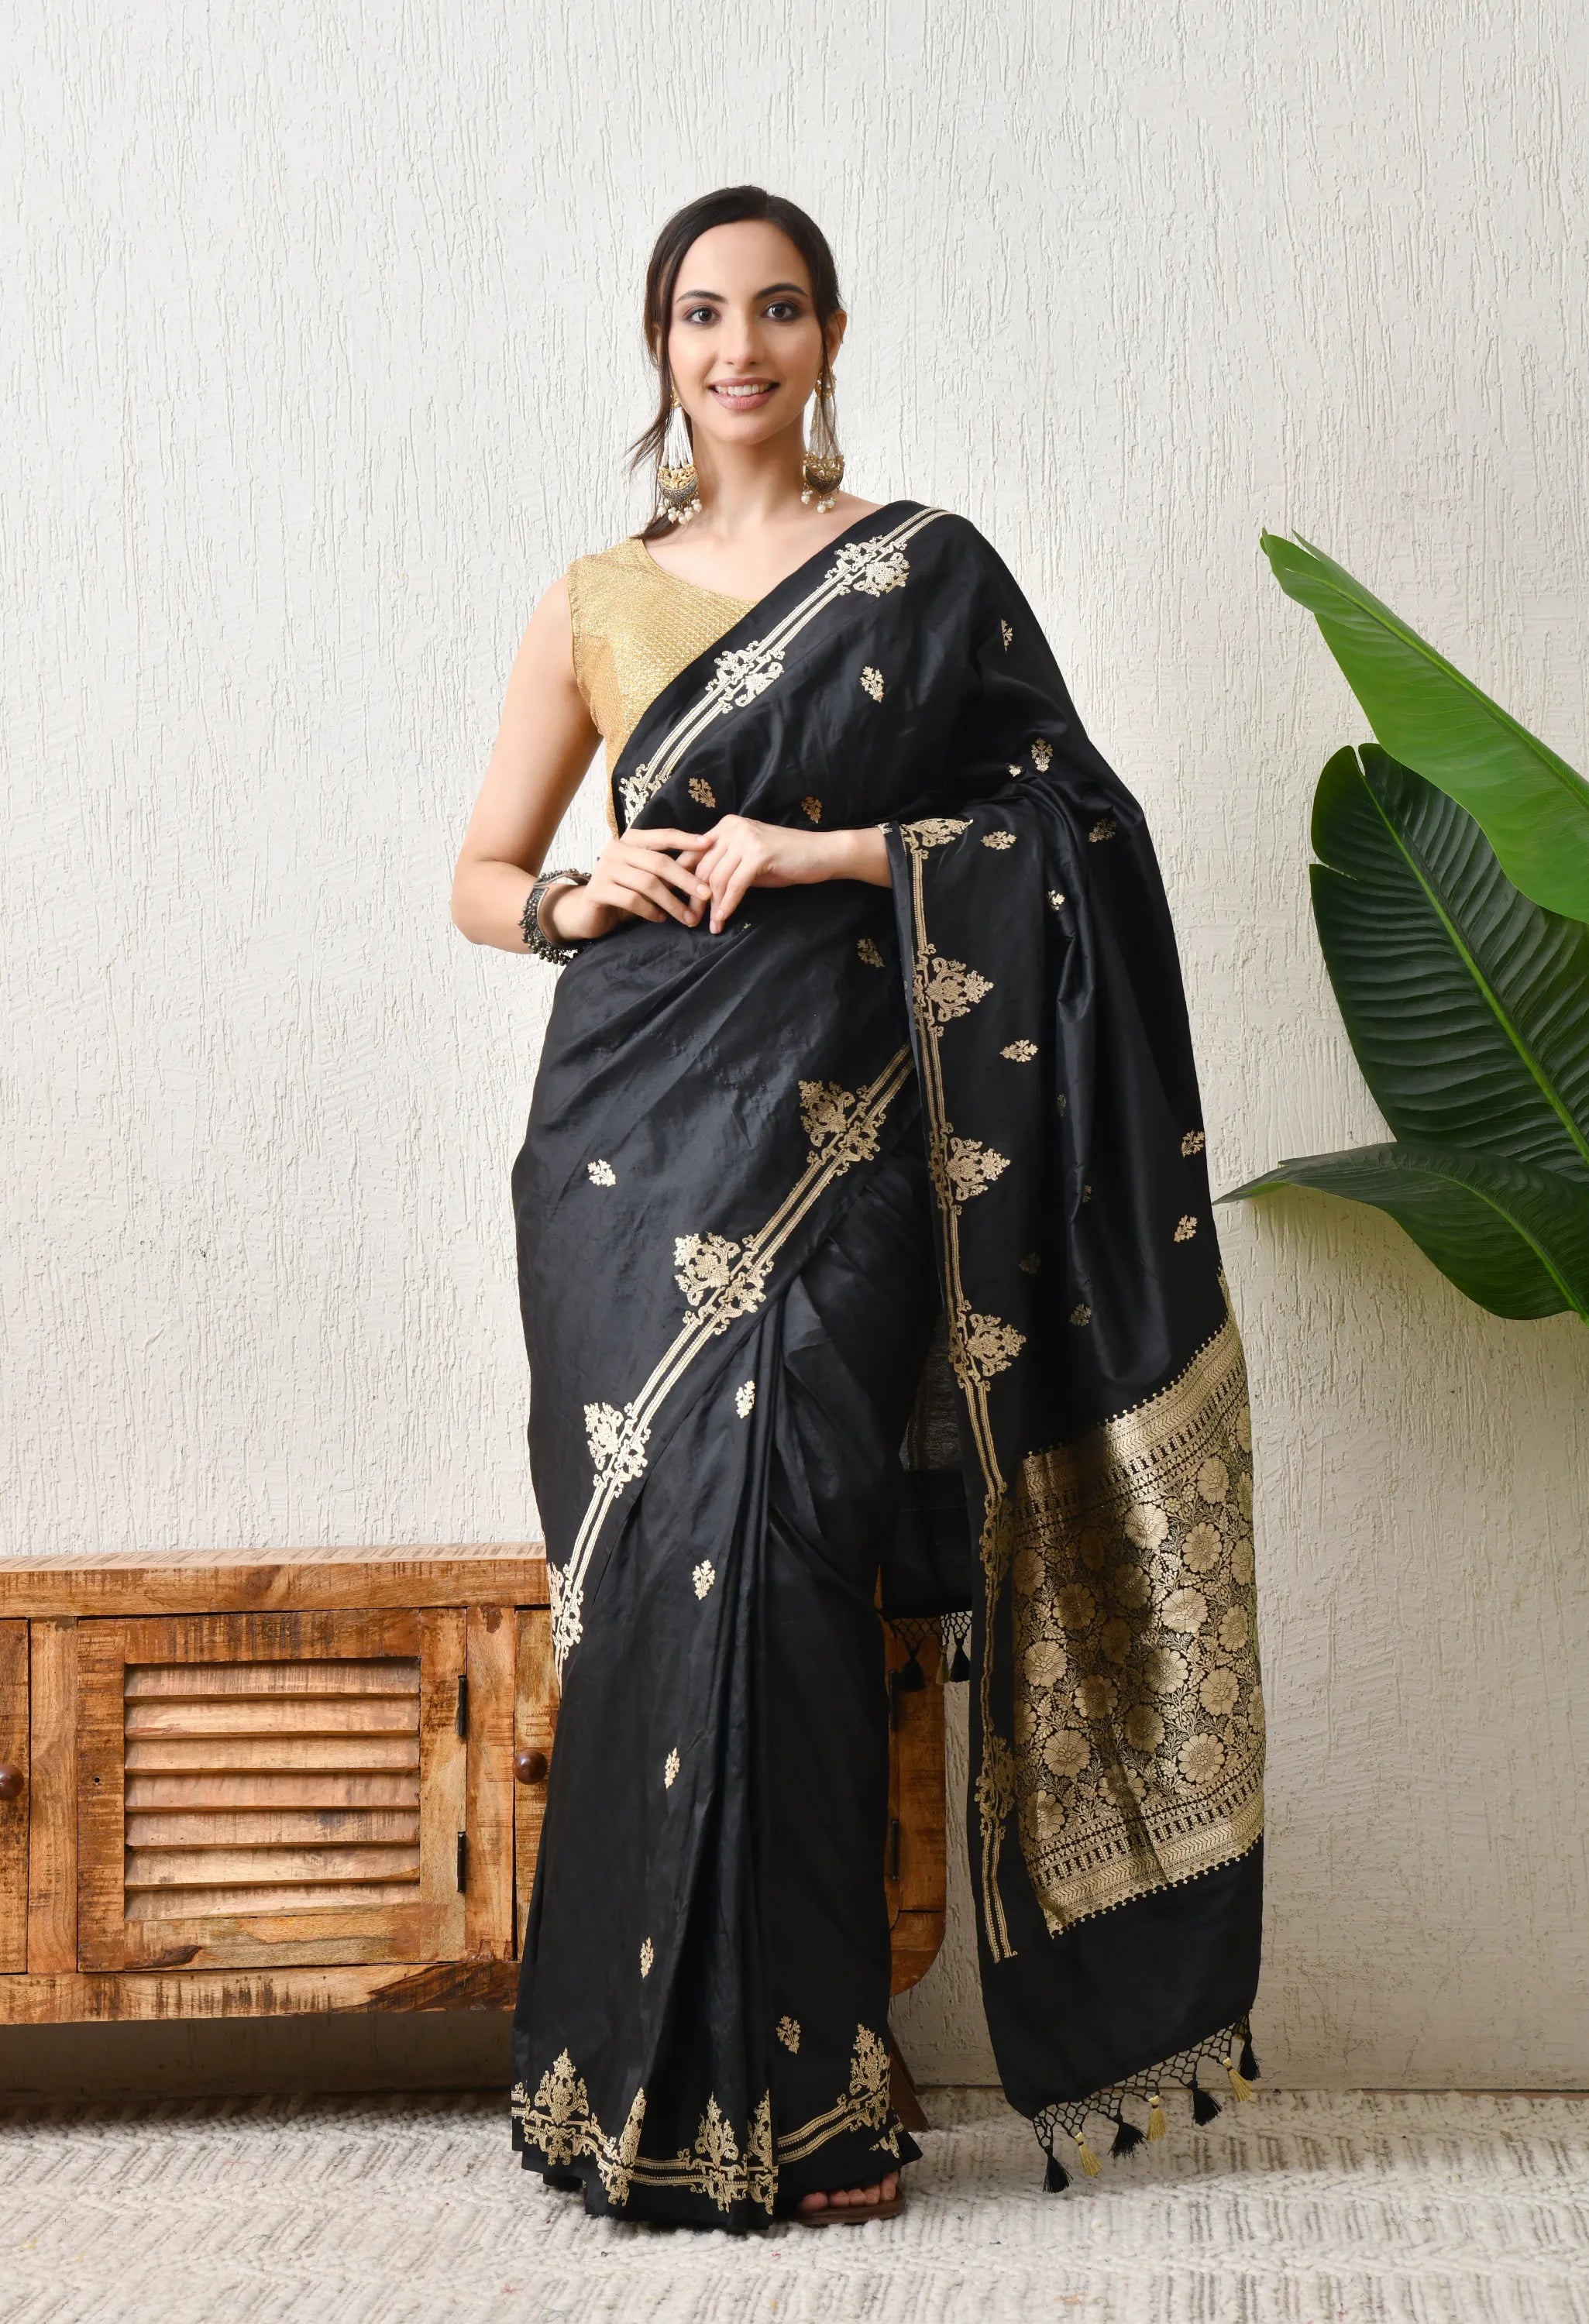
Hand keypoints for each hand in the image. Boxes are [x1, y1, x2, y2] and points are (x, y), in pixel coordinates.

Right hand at [540, 828, 709, 941]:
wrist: (587, 912)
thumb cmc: (624, 892)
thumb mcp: (648, 877)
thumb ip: (669, 869)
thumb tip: (703, 864)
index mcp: (631, 840)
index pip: (663, 836)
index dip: (686, 840)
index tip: (709, 844)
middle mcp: (616, 848)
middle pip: (659, 862)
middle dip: (686, 879)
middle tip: (706, 895)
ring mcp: (604, 868)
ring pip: (647, 883)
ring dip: (672, 902)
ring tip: (688, 917)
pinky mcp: (598, 890)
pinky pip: (632, 900)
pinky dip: (650, 911)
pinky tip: (660, 918)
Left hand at [691, 816, 832, 932]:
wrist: (820, 854)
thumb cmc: (784, 860)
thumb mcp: (747, 860)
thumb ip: (724, 867)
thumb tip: (697, 890)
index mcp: (725, 827)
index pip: (693, 854)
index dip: (682, 880)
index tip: (679, 903)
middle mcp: (732, 828)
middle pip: (702, 868)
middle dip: (695, 898)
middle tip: (692, 919)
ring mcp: (746, 839)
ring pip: (717, 879)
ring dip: (712, 906)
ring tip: (711, 925)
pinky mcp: (759, 854)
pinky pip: (735, 885)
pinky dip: (728, 904)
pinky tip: (724, 918)